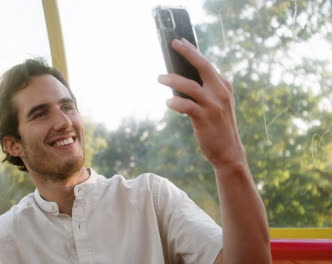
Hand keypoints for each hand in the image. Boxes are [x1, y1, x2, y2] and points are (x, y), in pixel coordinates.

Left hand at [158, 38, 245, 169]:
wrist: (228, 151)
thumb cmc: (217, 126)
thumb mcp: (216, 104)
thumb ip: (205, 91)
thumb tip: (180, 80)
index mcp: (224, 87)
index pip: (207, 64)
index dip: (193, 52)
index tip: (181, 42)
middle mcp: (220, 92)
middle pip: (203, 66)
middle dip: (188, 53)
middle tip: (173, 44)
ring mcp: (213, 104)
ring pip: (189, 86)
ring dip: (172, 80)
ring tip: (159, 78)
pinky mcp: (204, 118)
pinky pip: (186, 106)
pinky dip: (175, 103)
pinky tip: (168, 102)